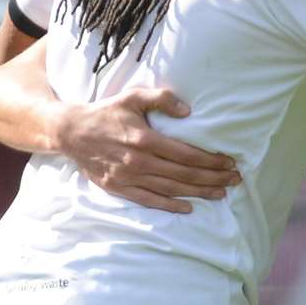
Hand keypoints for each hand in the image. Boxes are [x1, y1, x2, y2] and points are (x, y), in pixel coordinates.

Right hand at [52, 86, 240, 212]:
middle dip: (213, 178)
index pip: (187, 155)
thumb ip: (161, 98)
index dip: (212, 161)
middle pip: (184, 175)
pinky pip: (149, 201)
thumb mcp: (133, 96)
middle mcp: (139, 161)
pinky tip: (188, 208)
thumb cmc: (106, 112)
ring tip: (221, 193)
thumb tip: (188, 111)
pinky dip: (170, 206)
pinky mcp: (119, 188)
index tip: (230, 162)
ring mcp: (128, 178)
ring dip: (198, 193)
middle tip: (235, 180)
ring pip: (171, 189)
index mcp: (145, 139)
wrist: (71, 132)